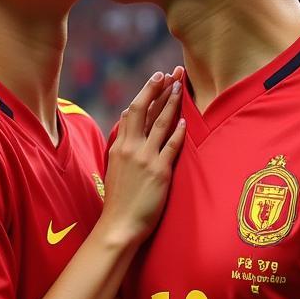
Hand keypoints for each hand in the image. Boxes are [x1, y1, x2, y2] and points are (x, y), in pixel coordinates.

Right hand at [100, 71, 185, 245]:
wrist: (118, 225)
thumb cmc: (118, 202)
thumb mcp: (114, 169)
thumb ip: (123, 151)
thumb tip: (129, 137)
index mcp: (118, 146)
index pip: (132, 113)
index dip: (145, 94)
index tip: (155, 80)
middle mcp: (130, 148)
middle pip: (144, 110)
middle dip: (157, 89)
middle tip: (168, 73)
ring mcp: (145, 158)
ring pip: (160, 123)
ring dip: (171, 103)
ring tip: (180, 86)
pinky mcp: (159, 171)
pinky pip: (171, 146)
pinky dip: (178, 131)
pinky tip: (185, 120)